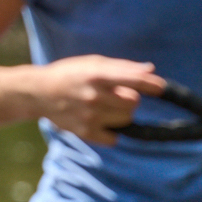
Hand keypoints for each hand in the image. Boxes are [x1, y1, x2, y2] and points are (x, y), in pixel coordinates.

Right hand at [31, 56, 166, 144]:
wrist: (40, 93)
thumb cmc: (71, 74)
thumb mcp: (93, 63)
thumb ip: (122, 67)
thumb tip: (150, 69)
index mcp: (97, 75)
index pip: (131, 79)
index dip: (149, 83)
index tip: (161, 87)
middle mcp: (94, 96)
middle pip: (133, 103)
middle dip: (131, 99)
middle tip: (118, 96)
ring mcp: (90, 116)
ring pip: (126, 120)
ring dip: (122, 114)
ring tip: (106, 107)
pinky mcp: (86, 132)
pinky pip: (114, 138)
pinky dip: (112, 132)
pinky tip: (100, 121)